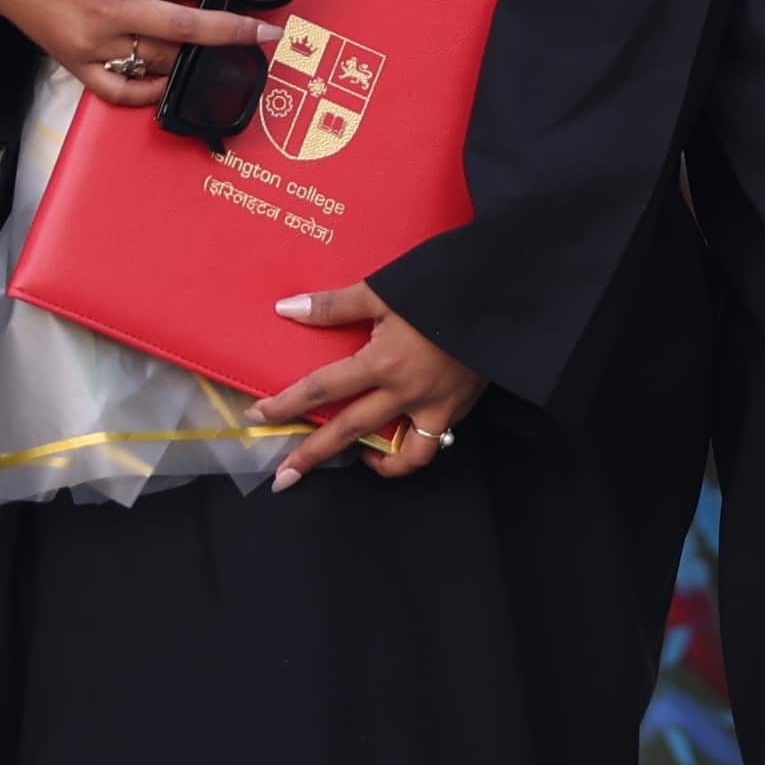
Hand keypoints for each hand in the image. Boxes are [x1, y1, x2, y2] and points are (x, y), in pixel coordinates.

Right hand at [0, 0, 272, 117]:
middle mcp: (113, 11)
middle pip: (187, 27)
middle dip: (232, 32)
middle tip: (266, 36)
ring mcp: (95, 43)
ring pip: (160, 60)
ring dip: (193, 59)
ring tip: (221, 57)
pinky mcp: (76, 63)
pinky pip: (119, 90)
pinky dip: (148, 91)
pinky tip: (169, 84)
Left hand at [253, 288, 484, 482]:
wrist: (504, 295)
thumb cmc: (441, 286)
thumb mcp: (384, 290)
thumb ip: (334, 305)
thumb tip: (286, 309)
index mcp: (382, 363)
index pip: (322, 390)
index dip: (286, 404)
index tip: (259, 416)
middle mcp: (406, 393)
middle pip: (350, 431)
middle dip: (313, 456)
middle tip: (285, 478)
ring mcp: (437, 406)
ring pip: (405, 454)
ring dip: (380, 464)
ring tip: (363, 461)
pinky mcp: (461, 407)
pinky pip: (435, 442)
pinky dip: (417, 446)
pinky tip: (406, 438)